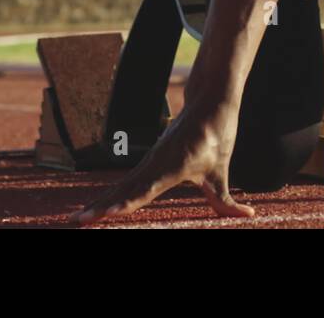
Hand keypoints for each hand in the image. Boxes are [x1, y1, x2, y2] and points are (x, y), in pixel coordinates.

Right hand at [69, 105, 255, 224]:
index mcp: (173, 166)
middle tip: (77, 221)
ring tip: (76, 219)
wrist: (209, 101)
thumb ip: (227, 199)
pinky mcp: (148, 162)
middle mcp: (156, 163)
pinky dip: (108, 195)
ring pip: (120, 186)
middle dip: (100, 206)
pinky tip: (94, 207)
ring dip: (98, 202)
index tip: (109, 211)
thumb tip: (248, 217)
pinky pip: (125, 181)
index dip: (127, 201)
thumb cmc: (217, 134)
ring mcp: (149, 161)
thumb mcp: (221, 170)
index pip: (146, 188)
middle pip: (123, 189)